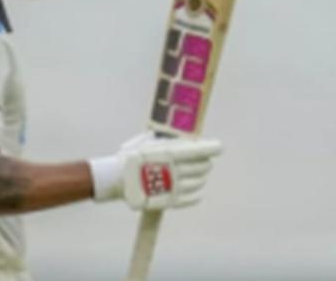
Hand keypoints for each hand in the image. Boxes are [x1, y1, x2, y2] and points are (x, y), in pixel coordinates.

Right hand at [89, 132, 221, 210]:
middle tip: (204, 161)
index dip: (213, 148)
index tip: (219, 147)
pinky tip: (197, 190)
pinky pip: (193, 197)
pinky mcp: (172, 200)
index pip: (200, 150)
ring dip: (201, 177)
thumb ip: (163, 139)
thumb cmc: (130, 158)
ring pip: (199, 181)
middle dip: (205, 162)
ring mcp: (175, 186)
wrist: (117, 180)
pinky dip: (197, 193)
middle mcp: (177, 169)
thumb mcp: (145, 141)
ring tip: (198, 175)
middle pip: (203, 166)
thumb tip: (175, 136)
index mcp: (172, 153)